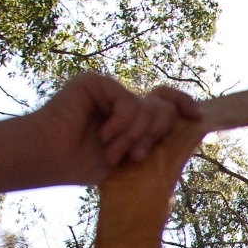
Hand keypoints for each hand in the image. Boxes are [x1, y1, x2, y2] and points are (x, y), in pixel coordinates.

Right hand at [24, 73, 201, 184]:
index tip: (196, 117)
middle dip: (153, 136)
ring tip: (112, 153)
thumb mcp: (129, 156)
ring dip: (133, 137)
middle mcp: (122, 100)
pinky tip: (103, 135)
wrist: (50, 158)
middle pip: (162, 108)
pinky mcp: (95, 82)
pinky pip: (129, 102)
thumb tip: (192, 128)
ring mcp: (109, 90)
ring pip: (147, 109)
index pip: (165, 102)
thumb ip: (154, 141)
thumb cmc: (83, 164)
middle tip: (135, 157)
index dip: (183, 104)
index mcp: (131, 117)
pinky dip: (122, 124)